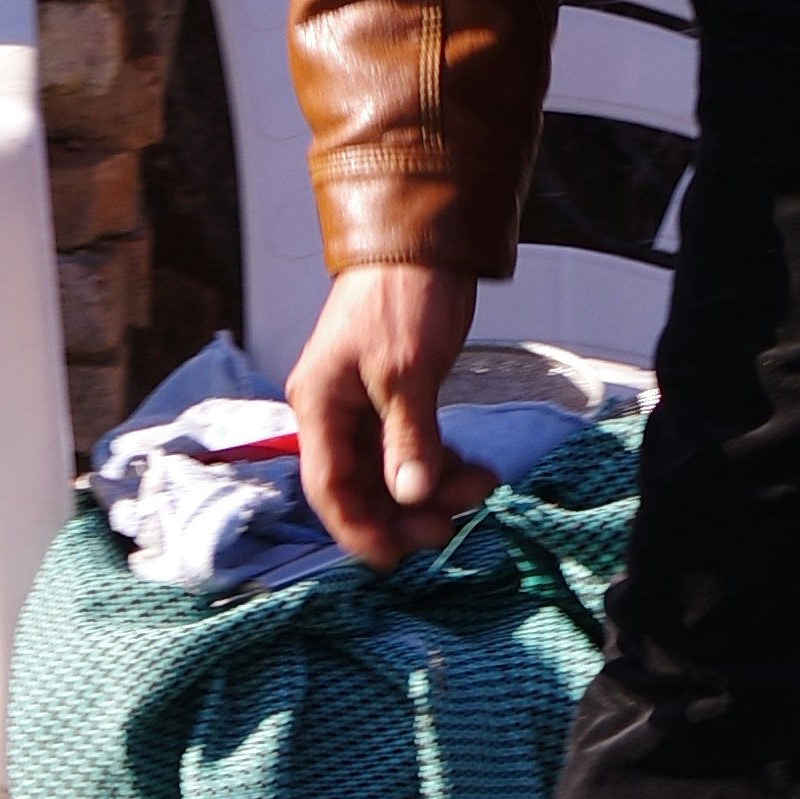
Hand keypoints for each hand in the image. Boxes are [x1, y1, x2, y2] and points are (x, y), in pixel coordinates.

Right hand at [285, 258, 479, 565]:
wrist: (423, 239)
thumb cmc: (403, 297)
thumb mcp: (408, 373)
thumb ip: (409, 440)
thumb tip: (410, 497)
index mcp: (319, 406)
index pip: (328, 489)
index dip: (358, 530)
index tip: (396, 559)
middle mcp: (333, 411)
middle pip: (361, 486)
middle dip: (406, 510)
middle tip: (453, 524)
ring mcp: (362, 405)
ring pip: (390, 469)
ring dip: (432, 486)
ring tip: (480, 485)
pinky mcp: (394, 396)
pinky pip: (410, 446)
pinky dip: (439, 461)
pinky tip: (472, 466)